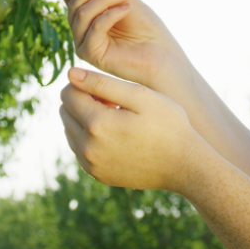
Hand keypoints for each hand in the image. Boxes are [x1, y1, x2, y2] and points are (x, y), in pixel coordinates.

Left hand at [59, 67, 206, 193]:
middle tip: (112, 102)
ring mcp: (91, 165)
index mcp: (98, 124)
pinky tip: (115, 135)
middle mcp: (88, 148)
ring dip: (85, 119)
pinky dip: (89, 138)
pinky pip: (79, 149)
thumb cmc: (167, 125)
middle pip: (65, 112)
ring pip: (70, 130)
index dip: (85, 84)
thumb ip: (102, 82)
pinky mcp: (96, 175)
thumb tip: (71, 73)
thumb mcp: (140, 96)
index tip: (108, 89)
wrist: (183, 166)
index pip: (68, 93)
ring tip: (115, 118)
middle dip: (83, 101)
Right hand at [64, 0, 186, 88]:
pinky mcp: (91, 55)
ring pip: (81, 14)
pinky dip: (109, 15)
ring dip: (104, 0)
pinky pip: (92, 29)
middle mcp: (81, 30)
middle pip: (73, 3)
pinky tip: (127, 8)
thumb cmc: (146, 28)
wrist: (163, 56)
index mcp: (86, 15)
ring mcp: (83, 43)